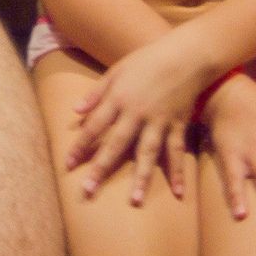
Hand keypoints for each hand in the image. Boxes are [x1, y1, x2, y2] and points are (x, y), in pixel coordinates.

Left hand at [67, 32, 208, 204]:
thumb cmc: (148, 60)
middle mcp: (137, 113)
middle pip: (116, 144)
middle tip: (88, 191)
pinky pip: (176, 152)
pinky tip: (179, 192)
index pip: (94, 126)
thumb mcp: (117, 70)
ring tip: (135, 200)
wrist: (187, 54)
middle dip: (101, 168)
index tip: (68, 165)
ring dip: (141, 177)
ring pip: (147, 153)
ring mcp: (159, 121)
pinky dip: (178, 171)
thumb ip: (97, 93)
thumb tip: (75, 111)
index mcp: (119, 99)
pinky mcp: (177, 125)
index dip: (80, 146)